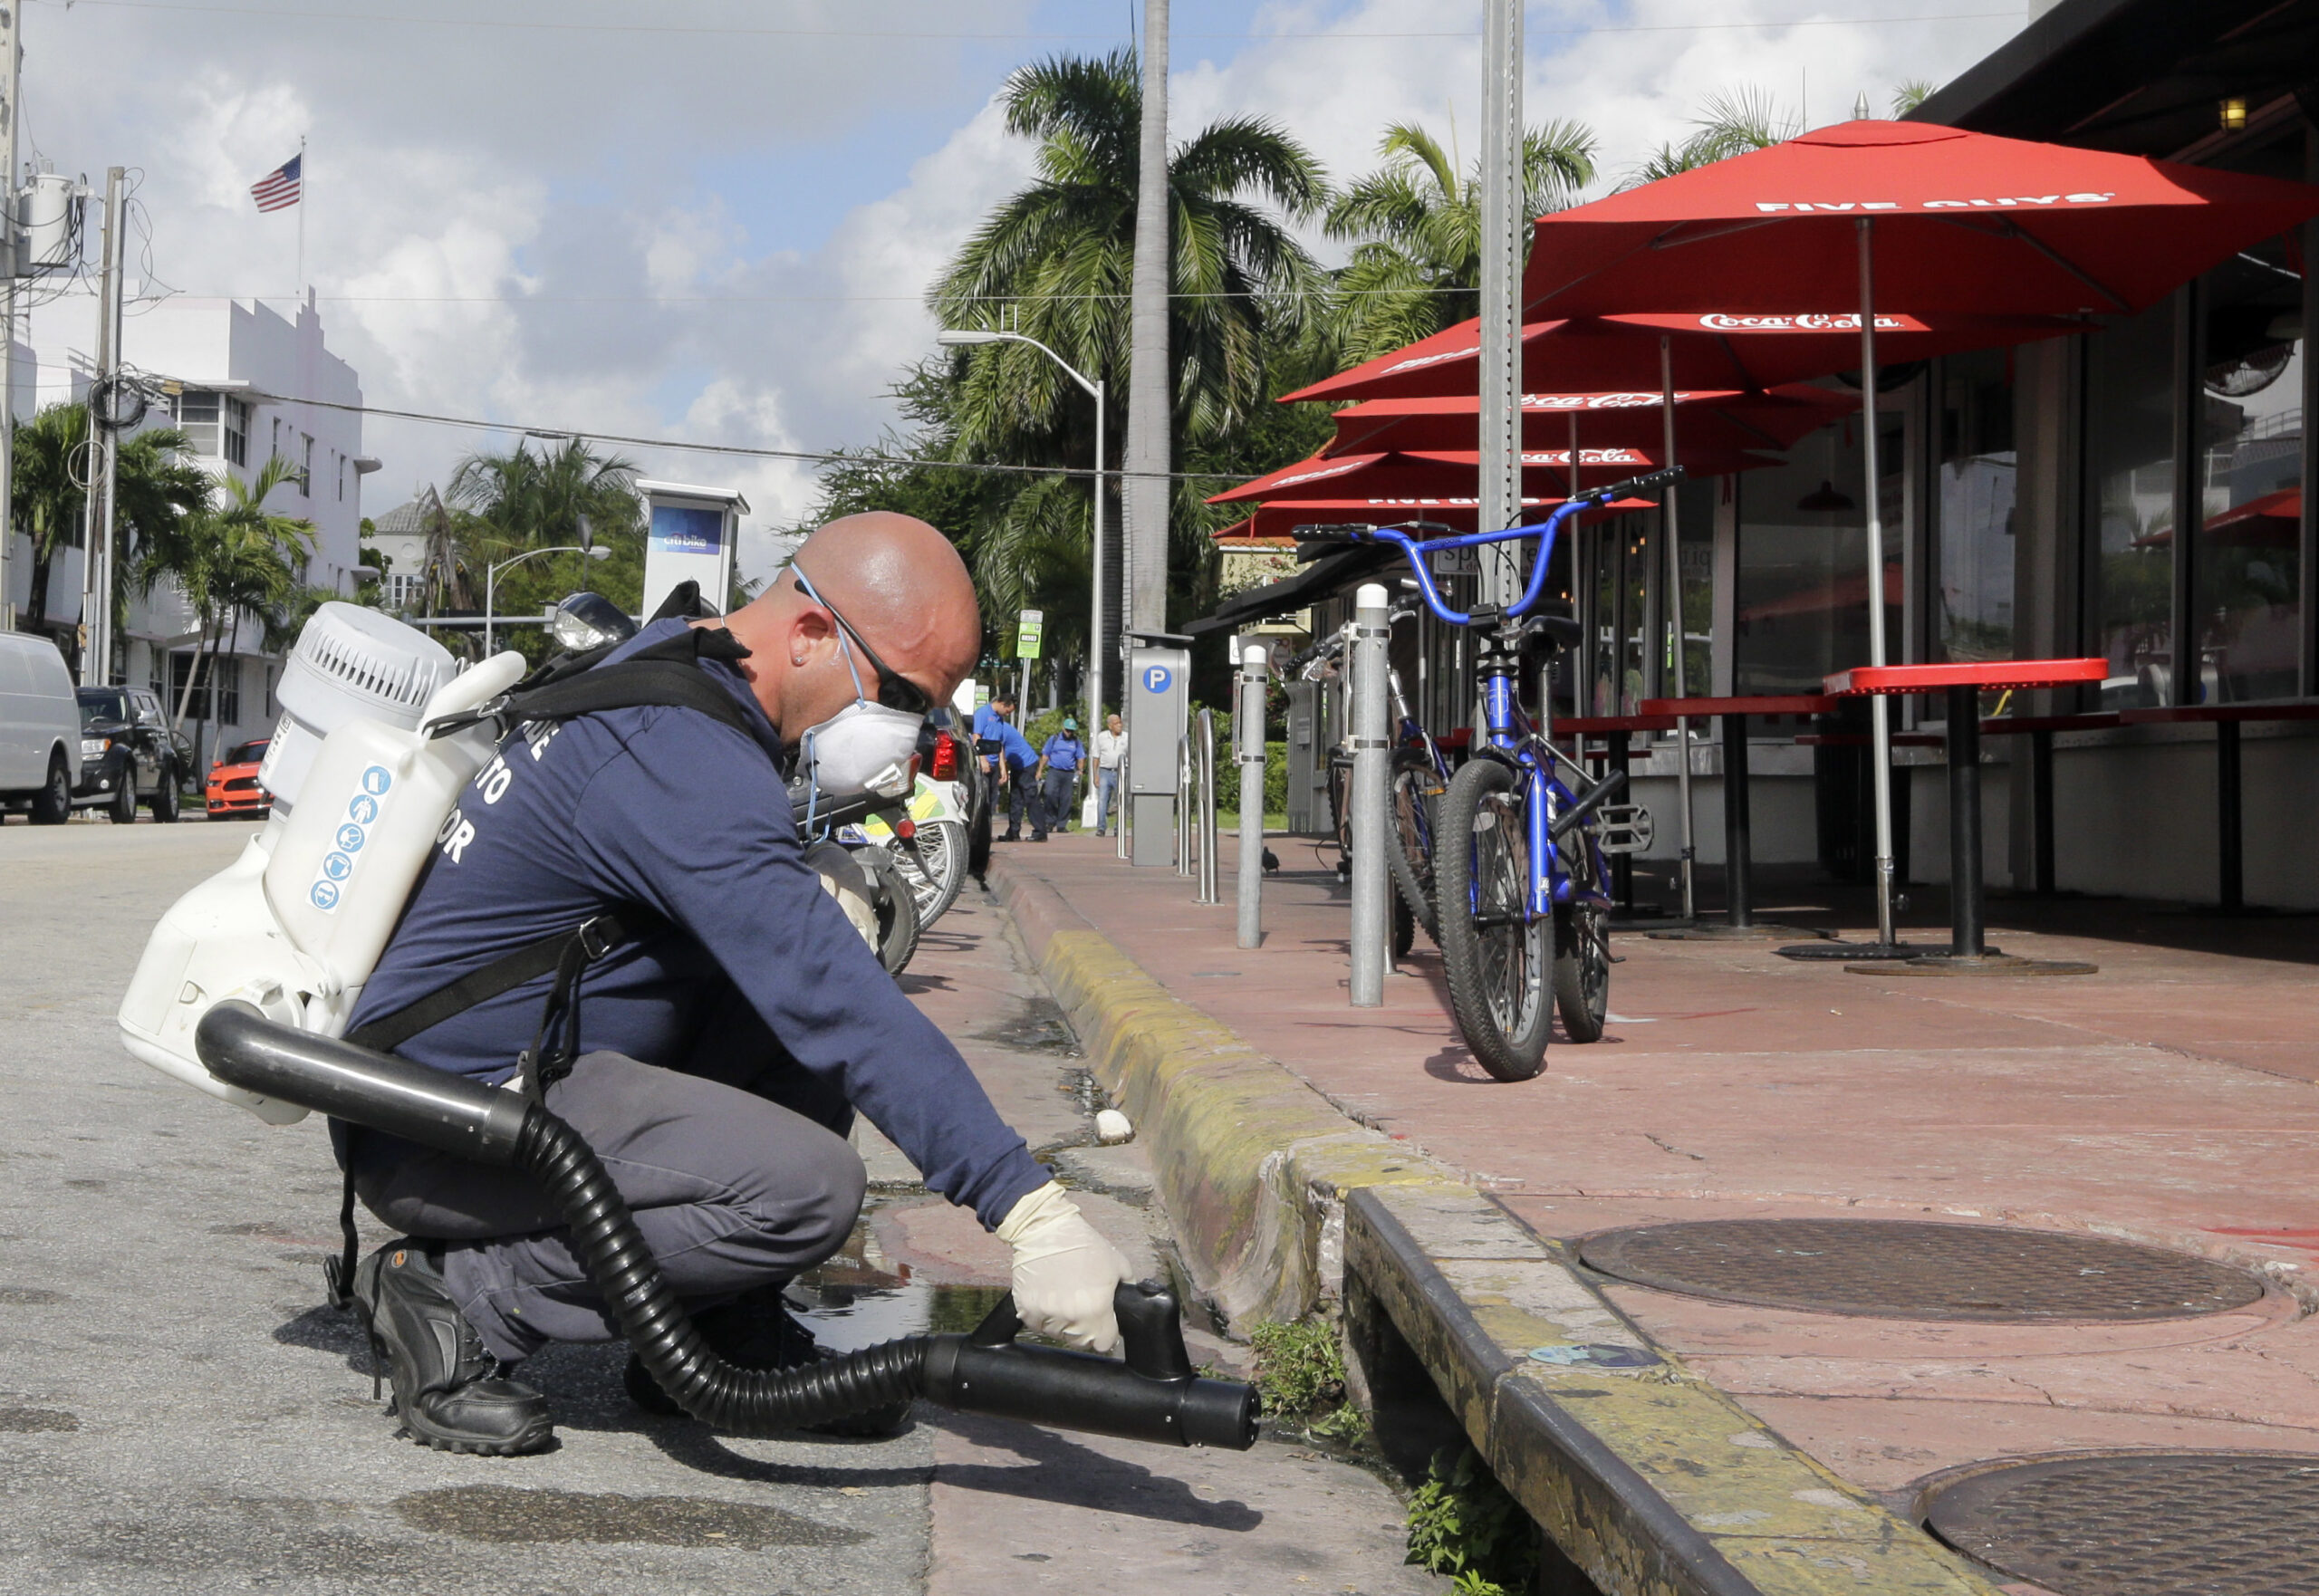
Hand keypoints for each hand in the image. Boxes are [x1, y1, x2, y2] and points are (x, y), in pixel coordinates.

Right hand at [996, 1182, 1132, 1352]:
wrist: (1045, 1229)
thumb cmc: (1081, 1243)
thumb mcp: (1117, 1263)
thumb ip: (1127, 1287)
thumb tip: (1129, 1303)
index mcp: (1096, 1308)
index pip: (1103, 1343)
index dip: (1106, 1333)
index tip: (1103, 1325)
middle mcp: (1071, 1316)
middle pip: (1081, 1341)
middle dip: (1085, 1329)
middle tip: (1083, 1308)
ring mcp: (1047, 1315)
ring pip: (1059, 1335)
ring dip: (1063, 1323)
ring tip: (1064, 1298)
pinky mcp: (1027, 1310)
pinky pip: (1039, 1326)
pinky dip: (1044, 1317)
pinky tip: (1049, 1297)